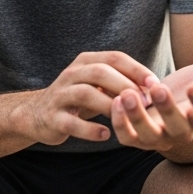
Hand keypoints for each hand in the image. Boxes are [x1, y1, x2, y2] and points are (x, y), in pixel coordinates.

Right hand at [14, 51, 157, 145]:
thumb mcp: (97, 85)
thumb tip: (156, 87)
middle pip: (100, 72)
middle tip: (146, 101)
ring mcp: (59, 95)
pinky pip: (71, 123)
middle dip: (125, 85)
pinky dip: (89, 129)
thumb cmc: (77, 100)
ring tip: (127, 117)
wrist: (37, 115)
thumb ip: (121, 82)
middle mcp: (71, 74)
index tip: (156, 84)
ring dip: (109, 105)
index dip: (136, 70)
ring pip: (85, 94)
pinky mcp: (52, 117)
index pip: (114, 58)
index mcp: (85, 61)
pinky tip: (106, 135)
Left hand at [110, 47, 192, 150]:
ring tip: (127, 94)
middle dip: (168, 110)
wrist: (169, 113)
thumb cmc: (189, 92)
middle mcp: (181, 133)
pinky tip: (115, 101)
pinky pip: (127, 138)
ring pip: (148, 136)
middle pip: (178, 128)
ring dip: (137, 117)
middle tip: (159, 88)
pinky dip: (119, 123)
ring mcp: (158, 138)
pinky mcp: (136, 139)